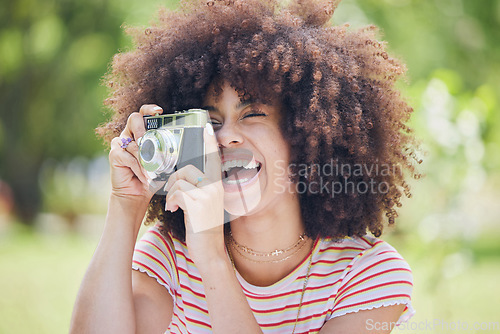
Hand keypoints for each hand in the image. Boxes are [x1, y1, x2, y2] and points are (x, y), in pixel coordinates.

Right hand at [108, 104, 162, 202]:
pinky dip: (138, 168)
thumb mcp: (161, 162)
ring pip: (133, 142)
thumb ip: (165, 152)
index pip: (143, 113)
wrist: (136, 193)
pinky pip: (128, 157)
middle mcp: (129, 135)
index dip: (149, 109)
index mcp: (141, 132)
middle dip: (143, 129)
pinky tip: (143, 175)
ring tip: (151, 171)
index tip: (158, 111)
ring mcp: (120, 144)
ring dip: (144, 159)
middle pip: (134, 119)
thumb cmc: (150, 176)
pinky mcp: (114, 155)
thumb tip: (178, 147)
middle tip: (149, 143)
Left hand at [163, 123, 225, 264]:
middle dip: (174, 179)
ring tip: (174, 204)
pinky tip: (174, 210)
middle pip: (188, 169)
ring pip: (180, 181)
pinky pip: (178, 193)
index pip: (213, 159)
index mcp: (217, 186)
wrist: (210, 252)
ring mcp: (208, 196)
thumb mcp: (205, 206)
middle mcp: (215, 188)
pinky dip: (172, 201)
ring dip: (172, 192)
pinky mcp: (198, 205)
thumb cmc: (204, 228)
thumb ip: (200, 190)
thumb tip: (184, 179)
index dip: (210, 142)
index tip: (207, 127)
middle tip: (172, 193)